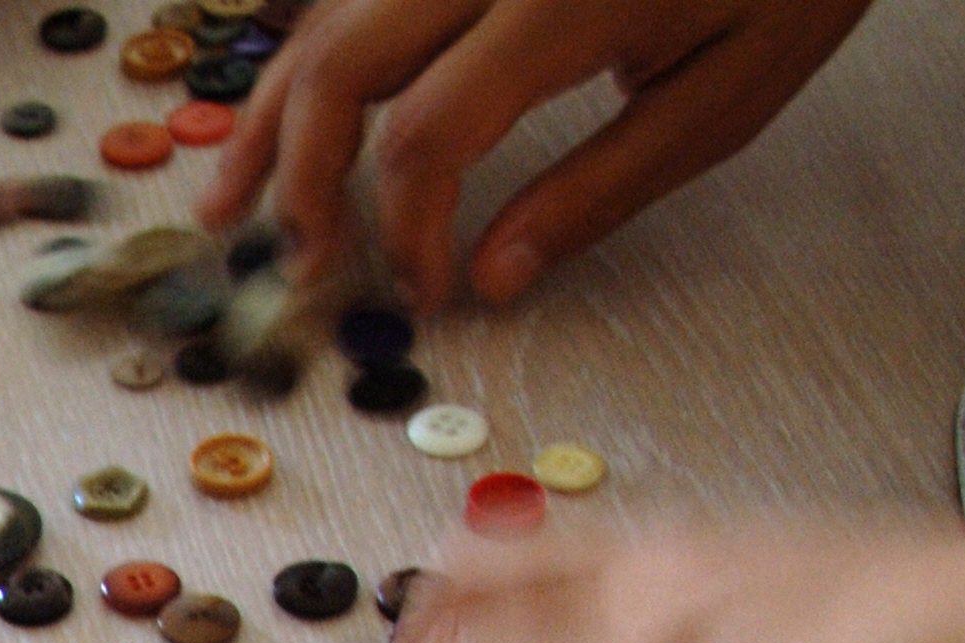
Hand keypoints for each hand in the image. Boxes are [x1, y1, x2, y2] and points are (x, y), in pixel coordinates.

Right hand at [197, 0, 872, 306]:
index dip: (405, 232)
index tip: (423, 291)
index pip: (426, 138)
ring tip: (235, 199)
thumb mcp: (730, 91)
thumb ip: (605, 188)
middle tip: (300, 264)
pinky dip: (305, 50)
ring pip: (324, 19)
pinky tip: (284, 103)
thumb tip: (493, 276)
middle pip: (341, 69)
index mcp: (562, 4)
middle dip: (303, 179)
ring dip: (272, 115)